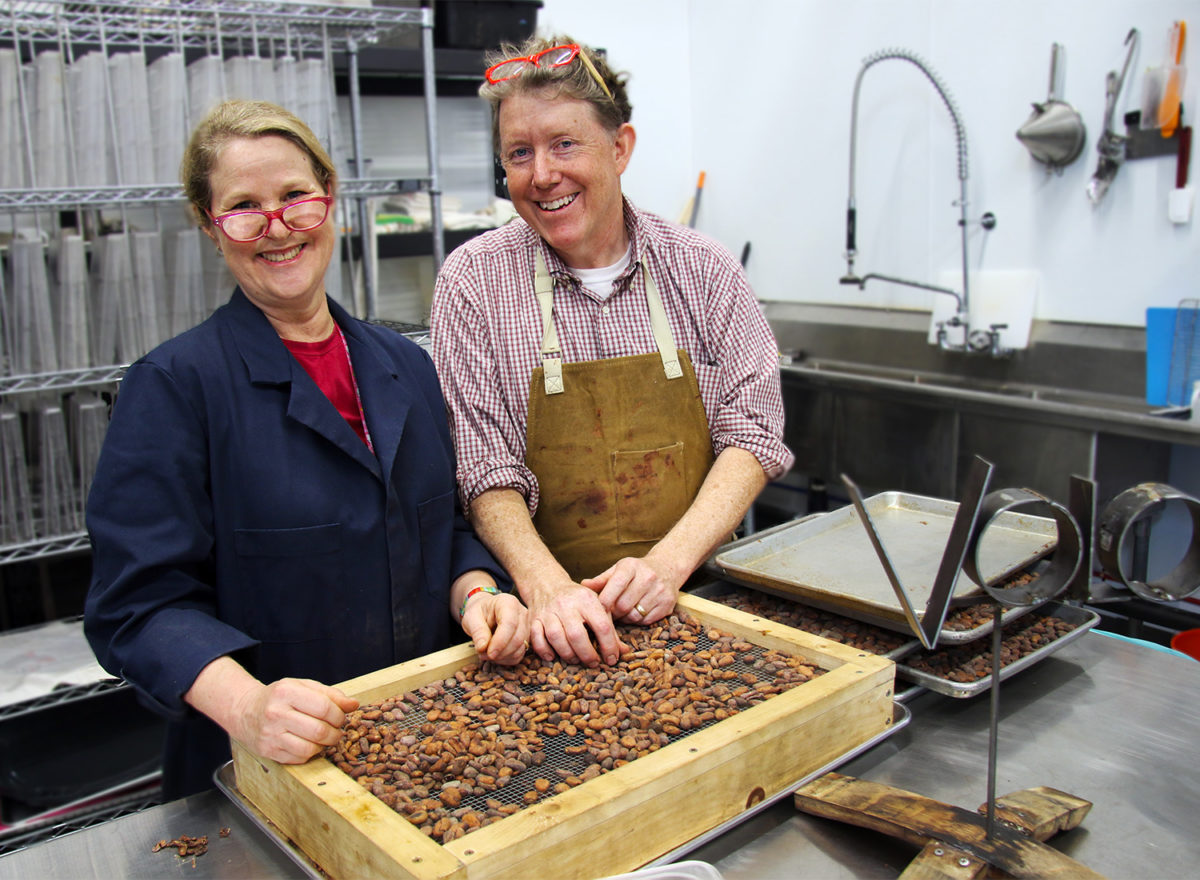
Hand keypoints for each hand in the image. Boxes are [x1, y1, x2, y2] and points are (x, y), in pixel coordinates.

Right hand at [229, 678, 357, 763]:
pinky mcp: (268, 751)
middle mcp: (276, 713)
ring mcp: (270, 734)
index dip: (339, 715)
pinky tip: (309, 743)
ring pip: (310, 748)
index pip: (324, 707)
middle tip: (337, 730)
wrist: (245, 710)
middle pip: (319, 730)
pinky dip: (310, 753)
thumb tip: (353, 704)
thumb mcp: (303, 686)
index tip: (341, 716)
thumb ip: (330, 694)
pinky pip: (299, 758)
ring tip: (325, 738)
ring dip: (324, 745)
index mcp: (286, 692)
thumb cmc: (280, 697)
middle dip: (335, 733)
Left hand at [462, 591, 529, 664]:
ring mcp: (527, 627)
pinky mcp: (526, 639)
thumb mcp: (471, 617)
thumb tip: (483, 647)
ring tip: (486, 654)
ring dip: (502, 657)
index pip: (510, 624)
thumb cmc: (479, 612)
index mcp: (508, 603)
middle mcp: (522, 614)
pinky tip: (495, 655)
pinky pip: (519, 655)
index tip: (489, 653)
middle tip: (483, 655)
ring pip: (520, 649)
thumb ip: (477, 631)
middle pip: (518, 638)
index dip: (500, 641)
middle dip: (500, 652)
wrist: (486, 612)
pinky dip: (506, 660)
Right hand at [527, 581, 624, 666]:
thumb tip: (623, 651)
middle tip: (593, 662)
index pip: (602, 625)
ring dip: (567, 654)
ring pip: (555, 637)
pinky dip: (544, 650)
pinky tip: (553, 656)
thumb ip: (610, 630)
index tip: (611, 659)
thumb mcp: (596, 607)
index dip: (609, 646)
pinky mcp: (533, 619)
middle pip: (576, 634)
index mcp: (587, 599)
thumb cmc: (577, 600)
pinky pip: (536, 638)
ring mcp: (548, 611)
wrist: (548, 584)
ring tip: (575, 660)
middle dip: (587, 654)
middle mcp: (566, 604)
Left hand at [582, 555, 681, 624]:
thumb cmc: (636, 571)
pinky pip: (646, 620)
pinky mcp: (668, 604)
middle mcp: (648, 577)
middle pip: (623, 605)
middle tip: (610, 613)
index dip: (604, 601)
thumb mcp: (618, 569)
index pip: (615, 586)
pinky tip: (635, 612)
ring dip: (625, 618)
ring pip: (634, 615)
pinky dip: (637, 620)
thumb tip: (583, 586)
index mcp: (631, 566)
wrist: (667, 568)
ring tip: (622, 612)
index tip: (598, 608)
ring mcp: (660, 591)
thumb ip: (601, 580)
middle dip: (613, 613)